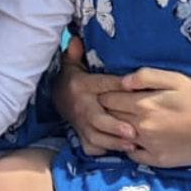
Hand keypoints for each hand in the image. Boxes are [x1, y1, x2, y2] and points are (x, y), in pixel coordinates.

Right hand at [54, 36, 134, 154]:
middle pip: (97, 118)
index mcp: (82, 85)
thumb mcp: (72, 63)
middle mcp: (81, 106)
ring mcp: (80, 123)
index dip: (117, 85)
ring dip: (114, 142)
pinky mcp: (80, 136)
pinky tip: (121, 151)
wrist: (57, 97)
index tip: (133, 88)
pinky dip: (105, 150)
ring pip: (96, 136)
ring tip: (132, 145)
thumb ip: (76, 52)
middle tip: (132, 131)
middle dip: (114, 126)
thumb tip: (76, 38)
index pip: (102, 85)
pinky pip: (91, 146)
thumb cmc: (73, 78)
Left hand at [100, 68, 190, 169]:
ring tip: (119, 122)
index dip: (105, 94)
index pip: (108, 100)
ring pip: (118, 138)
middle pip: (110, 118)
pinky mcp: (157, 160)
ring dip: (115, 130)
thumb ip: (146, 77)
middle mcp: (141, 127)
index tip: (106, 92)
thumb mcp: (177, 79)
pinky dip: (129, 148)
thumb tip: (122, 81)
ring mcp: (148, 146)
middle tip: (108, 106)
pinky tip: (135, 140)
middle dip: (105, 111)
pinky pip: (133, 155)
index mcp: (143, 105)